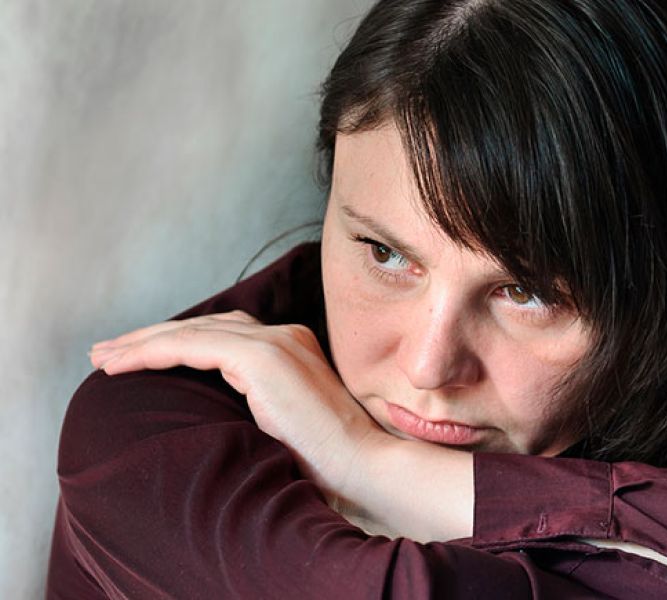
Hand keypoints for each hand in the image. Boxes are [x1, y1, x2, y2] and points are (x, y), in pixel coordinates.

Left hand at [89, 310, 473, 541]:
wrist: (362, 462)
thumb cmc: (327, 455)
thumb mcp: (283, 419)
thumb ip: (256, 398)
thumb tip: (218, 406)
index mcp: (291, 346)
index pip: (224, 331)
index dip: (180, 339)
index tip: (140, 355)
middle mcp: (283, 335)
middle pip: (205, 324)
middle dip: (151, 336)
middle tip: (107, 351)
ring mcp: (274, 342)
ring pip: (193, 331)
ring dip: (143, 343)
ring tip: (104, 358)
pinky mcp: (262, 358)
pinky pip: (193, 347)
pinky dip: (154, 353)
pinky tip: (123, 365)